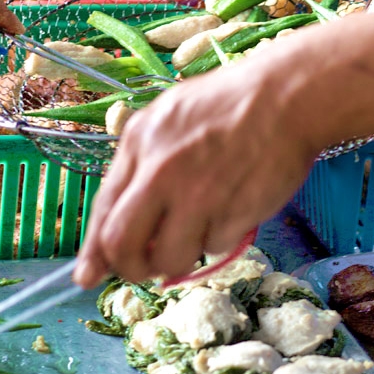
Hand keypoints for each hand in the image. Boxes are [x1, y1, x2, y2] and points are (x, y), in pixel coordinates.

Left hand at [73, 63, 318, 286]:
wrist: (286, 97)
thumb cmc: (228, 106)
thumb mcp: (168, 119)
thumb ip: (140, 166)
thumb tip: (116, 222)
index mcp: (139, 143)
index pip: (102, 211)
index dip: (94, 253)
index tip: (88, 276)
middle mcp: (161, 171)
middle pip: (123, 246)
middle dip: (131, 269)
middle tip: (146, 269)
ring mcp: (198, 195)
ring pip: (170, 258)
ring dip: (179, 260)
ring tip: (196, 237)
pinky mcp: (233, 212)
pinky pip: (215, 247)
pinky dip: (220, 239)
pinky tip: (231, 211)